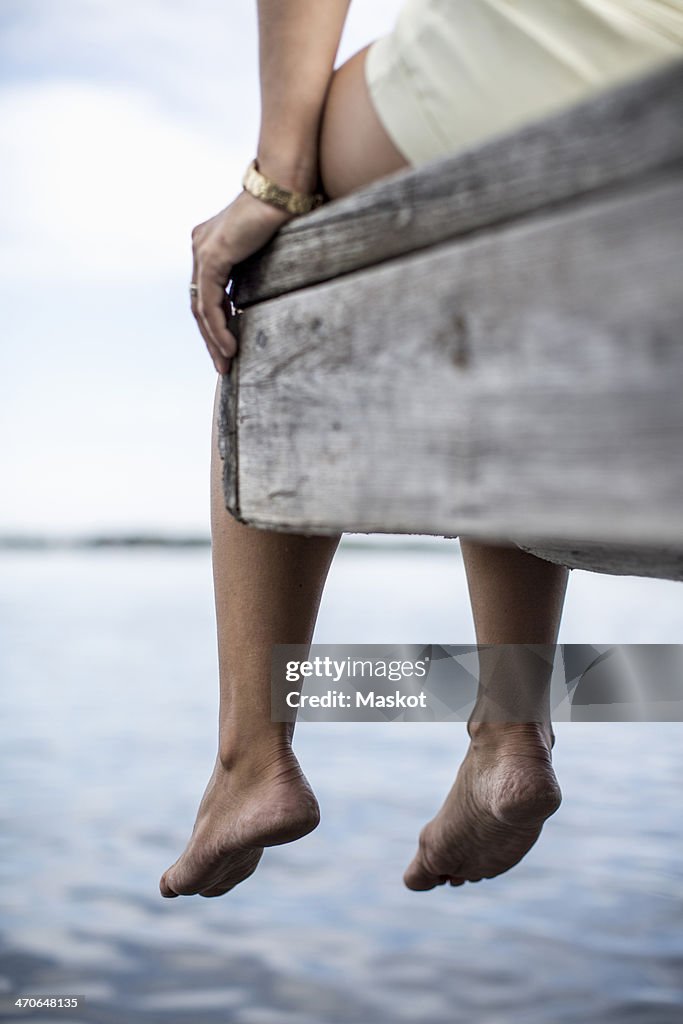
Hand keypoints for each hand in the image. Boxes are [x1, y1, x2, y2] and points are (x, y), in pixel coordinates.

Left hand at [190, 190, 292, 373]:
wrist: (283, 187)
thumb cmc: (285, 211)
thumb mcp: (267, 248)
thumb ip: (258, 268)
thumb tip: (272, 289)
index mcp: (210, 243)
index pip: (207, 293)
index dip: (215, 323)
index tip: (227, 348)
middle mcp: (201, 246)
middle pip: (199, 304)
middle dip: (211, 339)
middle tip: (223, 366)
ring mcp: (203, 250)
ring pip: (201, 308)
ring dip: (214, 340)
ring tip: (226, 364)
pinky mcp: (212, 256)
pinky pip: (209, 303)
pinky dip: (218, 328)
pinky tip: (228, 347)